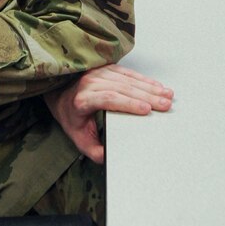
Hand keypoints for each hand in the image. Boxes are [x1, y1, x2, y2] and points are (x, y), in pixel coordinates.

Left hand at [45, 64, 173, 163]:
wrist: (57, 91)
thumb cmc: (69, 113)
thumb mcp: (77, 136)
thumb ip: (93, 149)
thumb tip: (108, 157)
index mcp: (82, 99)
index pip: (108, 98)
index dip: (128, 103)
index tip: (146, 109)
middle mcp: (90, 82)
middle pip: (122, 88)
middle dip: (147, 96)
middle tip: (165, 105)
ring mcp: (98, 72)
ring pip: (127, 79)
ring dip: (149, 87)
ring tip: (166, 95)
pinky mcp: (106, 68)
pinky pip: (127, 72)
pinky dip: (143, 79)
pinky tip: (156, 85)